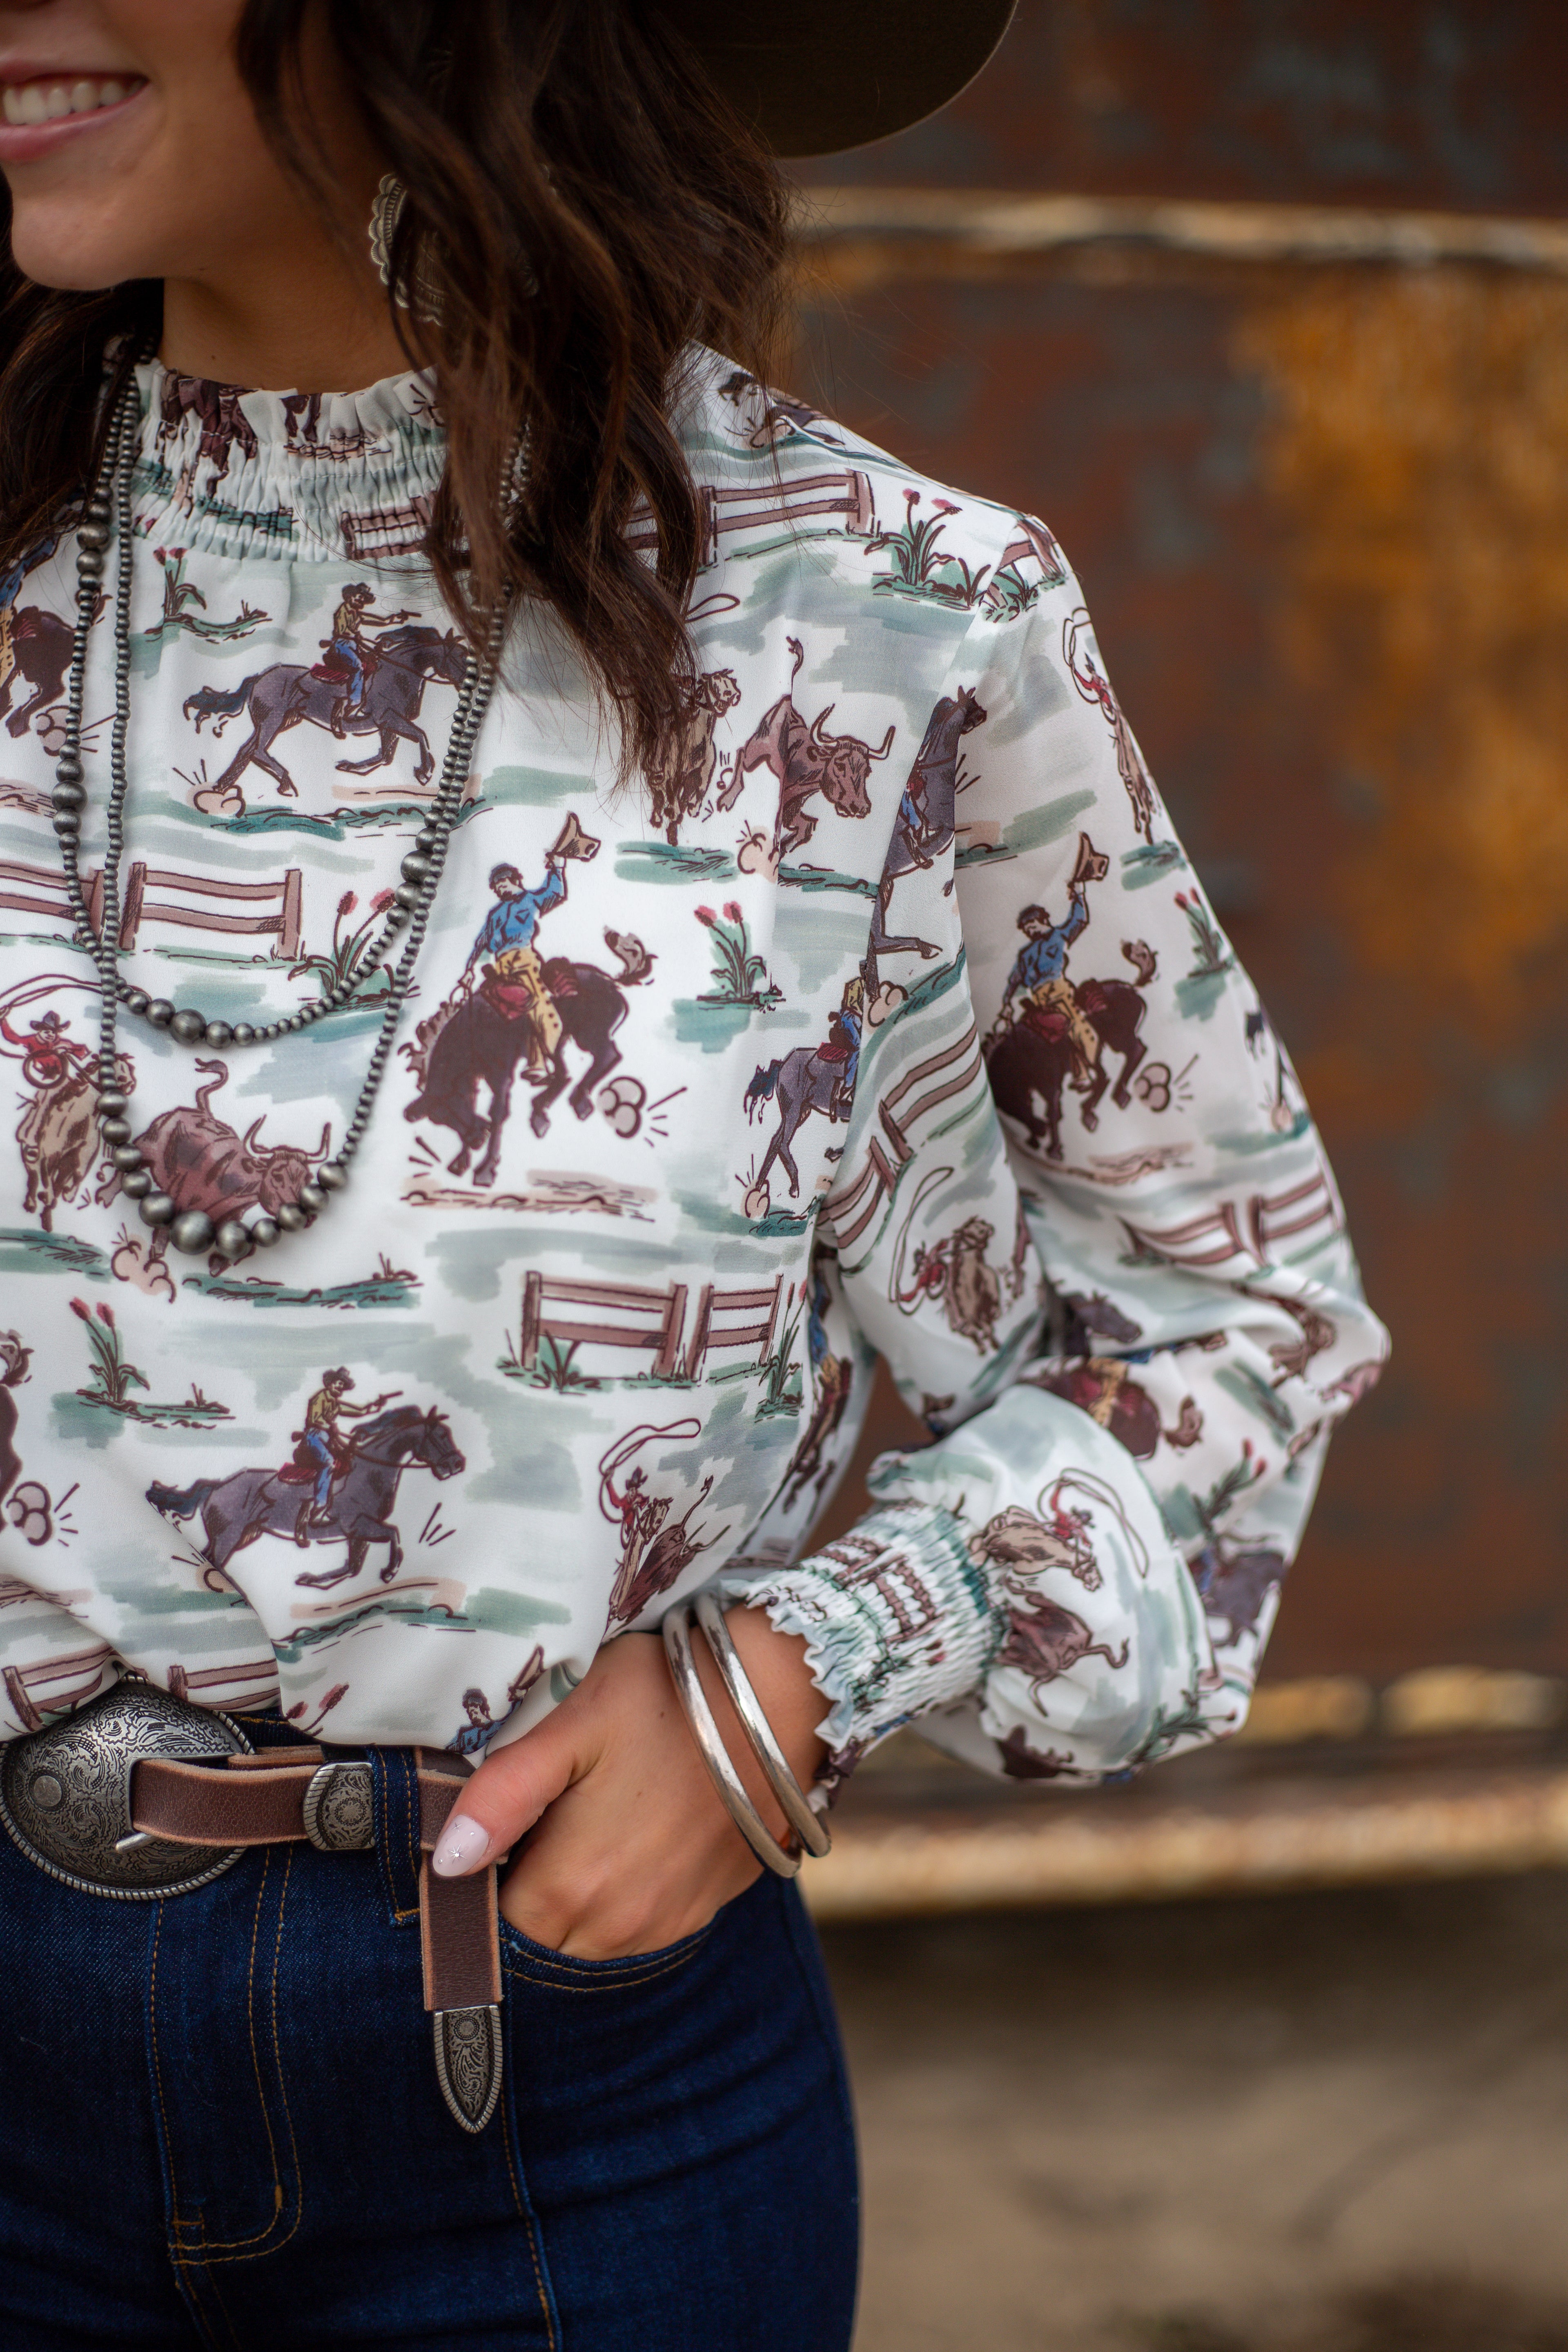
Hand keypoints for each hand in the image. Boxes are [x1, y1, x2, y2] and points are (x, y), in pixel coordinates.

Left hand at [430, 1609, 827, 1958]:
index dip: (478, 1879)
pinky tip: (626, 1837)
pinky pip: (635, 1930)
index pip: (488, 1922)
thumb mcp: (574, 1724)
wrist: (780, 1695)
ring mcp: (665, 1924)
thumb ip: (503, 1795)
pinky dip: (616, 1898)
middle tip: (536, 1819)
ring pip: (583, 1940)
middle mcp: (618, 1925)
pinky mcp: (701, 1910)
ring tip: (583, 1823)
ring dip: (570, 1899)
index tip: (490, 1832)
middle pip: (535, 1938)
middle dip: (521, 1894)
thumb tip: (446, 1862)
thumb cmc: (667, 1697)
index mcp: (571, 1886)